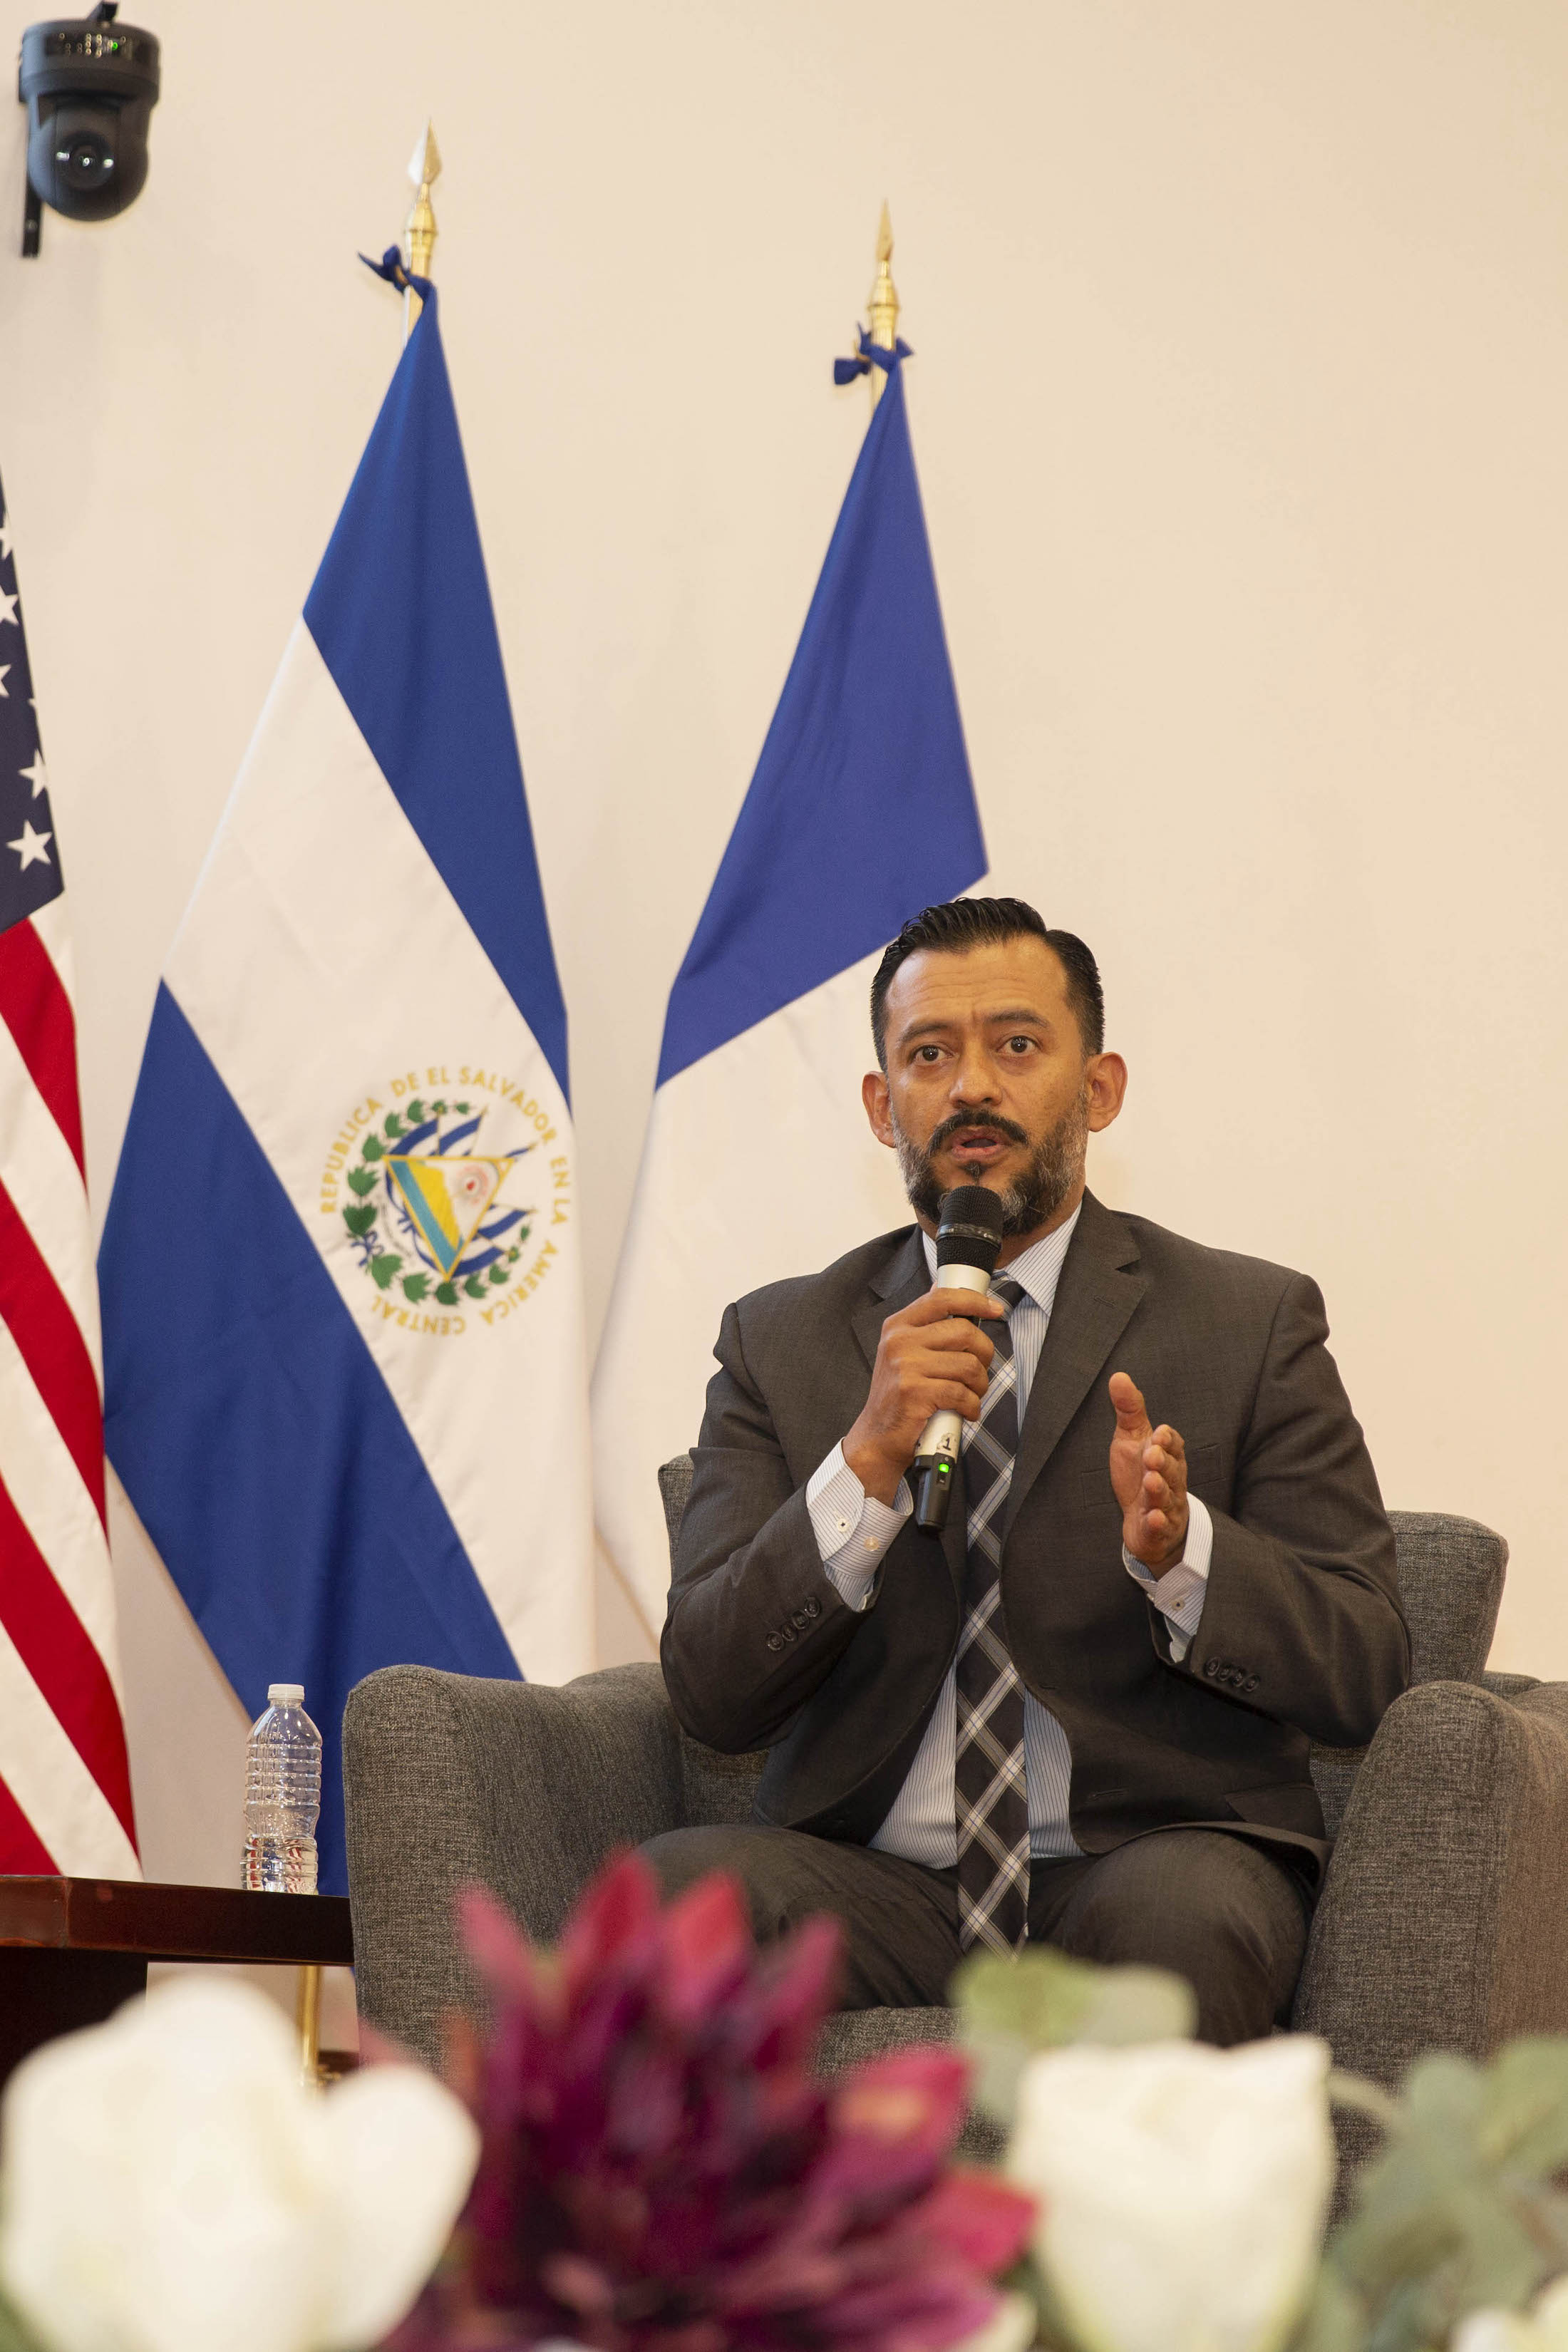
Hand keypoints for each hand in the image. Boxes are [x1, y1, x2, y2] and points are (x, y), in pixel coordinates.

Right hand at [844, 1289, 1005, 1505]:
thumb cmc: (899, 1395)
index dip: (975, 1301)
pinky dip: (972, 1406)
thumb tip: (952, 1294)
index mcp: (898, 1326)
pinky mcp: (914, 1392)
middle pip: (964, 1332)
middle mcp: (899, 1341)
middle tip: (979, 1371)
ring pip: (968, 1365)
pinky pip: (961, 1393)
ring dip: (980, 1385)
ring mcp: (905, 1366)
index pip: (942, 1298)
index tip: (995, 1309)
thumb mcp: (904, 1352)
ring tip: (972, 1394)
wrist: (877, 1437)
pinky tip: (966, 1411)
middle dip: (984, 1353)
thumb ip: (926, 1325)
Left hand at [1108, 1371, 1188, 1571]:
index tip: (1159, 1432)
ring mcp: (1166, 1507)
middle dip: (1163, 1462)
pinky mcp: (1157, 1531)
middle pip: (1171, 1471)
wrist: (1145, 1521)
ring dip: (1159, 1490)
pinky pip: (1159, 1527)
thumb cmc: (1140, 1475)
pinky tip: (1152, 1517)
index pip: (1174, 1446)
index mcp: (1168, 1458)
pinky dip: (1157, 1523)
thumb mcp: (1132, 1440)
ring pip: (1166, 1499)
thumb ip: (1129, 1411)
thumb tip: (1118, 1375)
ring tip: (1151, 1480)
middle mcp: (1171, 1482)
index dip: (1168, 1440)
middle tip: (1152, 1454)